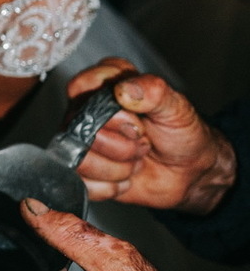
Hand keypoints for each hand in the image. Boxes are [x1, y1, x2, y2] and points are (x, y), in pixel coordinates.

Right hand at [69, 58, 236, 214]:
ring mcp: (79, 141)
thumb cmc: (181, 133)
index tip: (137, 120)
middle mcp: (85, 111)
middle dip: (122, 145)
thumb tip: (123, 89)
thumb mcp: (176, 107)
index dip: (111, 113)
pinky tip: (126, 178)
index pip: (80, 89)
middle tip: (143, 142)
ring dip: (119, 169)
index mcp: (103, 84)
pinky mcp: (81, 170)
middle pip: (80, 130)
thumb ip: (153, 91)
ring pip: (81, 160)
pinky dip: (112, 186)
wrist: (190, 172)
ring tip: (136, 159)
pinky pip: (83, 184)